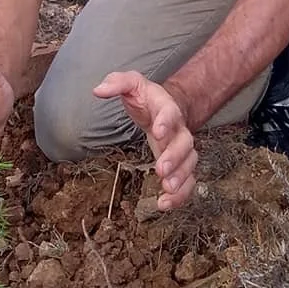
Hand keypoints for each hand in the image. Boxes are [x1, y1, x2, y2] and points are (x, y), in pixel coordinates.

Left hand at [92, 71, 197, 210]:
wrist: (165, 106)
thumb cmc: (146, 97)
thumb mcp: (132, 83)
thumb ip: (117, 83)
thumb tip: (98, 90)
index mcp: (167, 108)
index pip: (170, 113)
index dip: (166, 122)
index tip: (157, 132)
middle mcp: (179, 129)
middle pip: (185, 142)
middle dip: (175, 157)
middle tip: (161, 170)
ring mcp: (181, 149)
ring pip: (190, 164)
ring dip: (181, 179)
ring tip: (167, 191)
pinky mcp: (179, 165)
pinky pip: (187, 181)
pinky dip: (180, 195)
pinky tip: (165, 205)